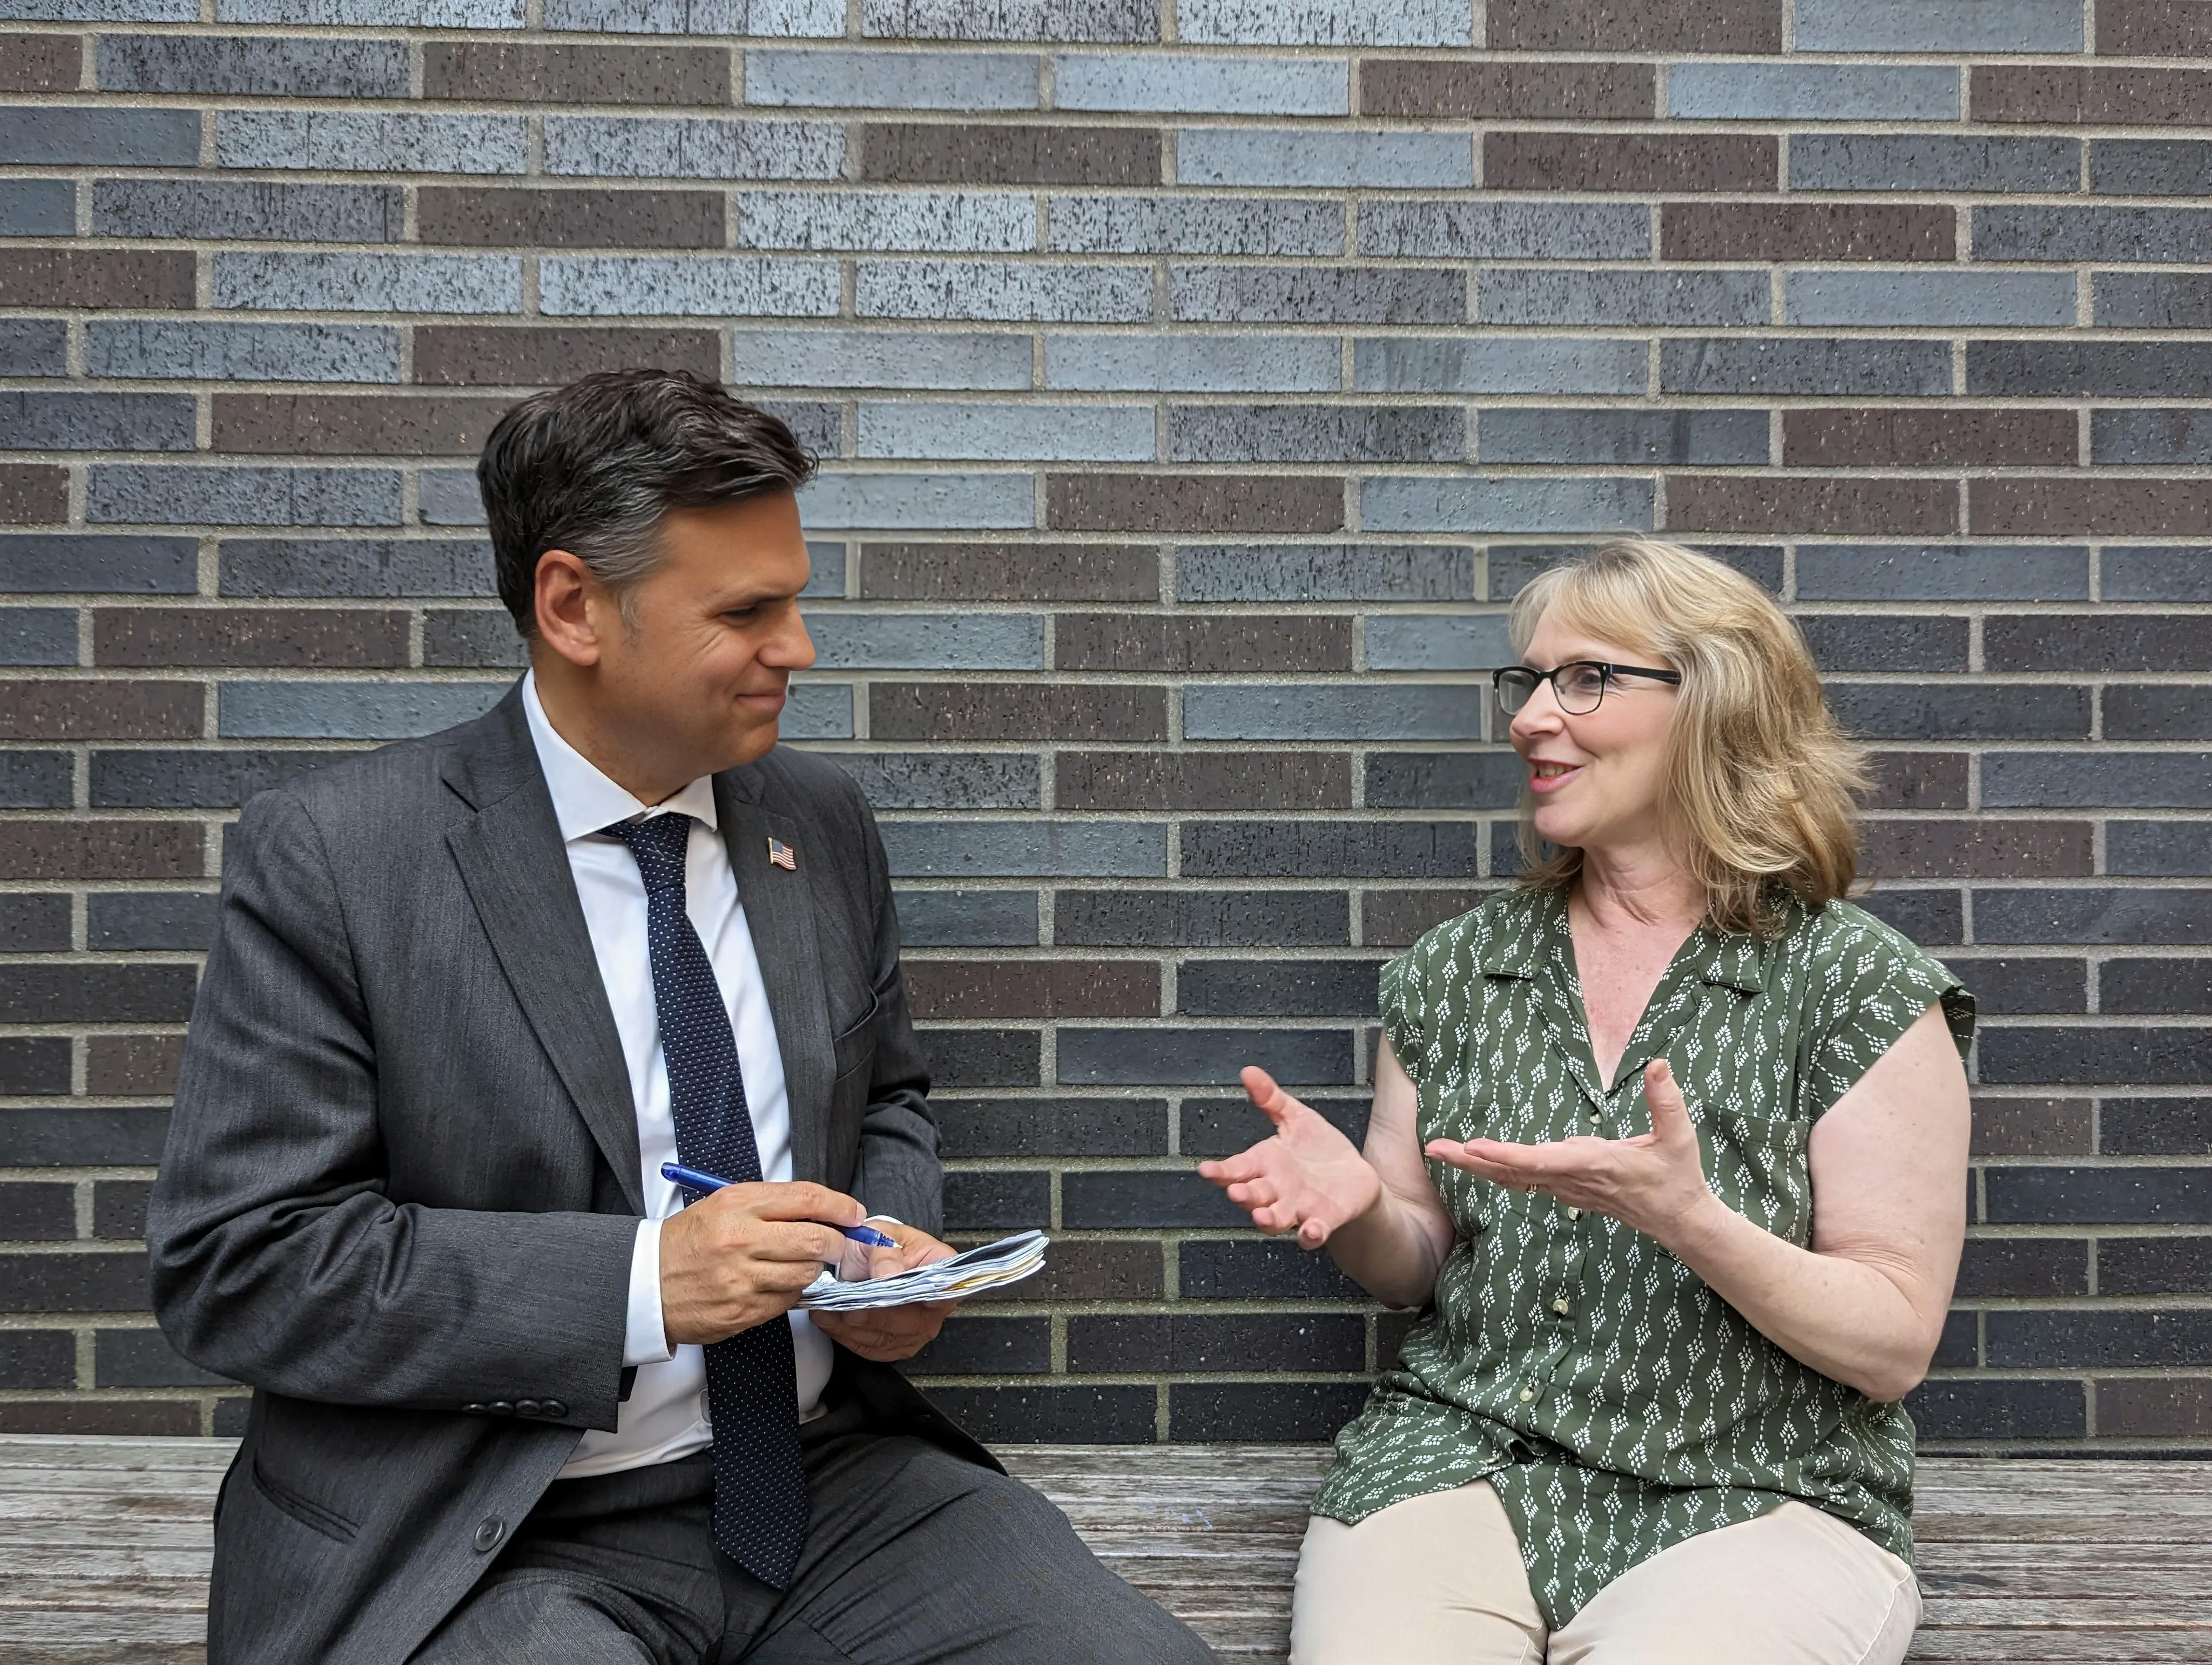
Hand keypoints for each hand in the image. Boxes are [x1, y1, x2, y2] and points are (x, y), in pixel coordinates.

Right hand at [660, 1181, 860, 1346]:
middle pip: (816, 1239)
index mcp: (738, 1204)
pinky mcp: (743, 1310)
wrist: (645, 1283)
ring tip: (800, 1264)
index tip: (854, 1213)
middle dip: (838, 1243)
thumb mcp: (722, 1205)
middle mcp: (741, 1239)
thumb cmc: (688, 1241)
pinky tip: (776, 1284)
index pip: (806, 1199)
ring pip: (807, 1273)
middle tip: (840, 1245)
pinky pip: (788, 1301)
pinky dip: (791, 1292)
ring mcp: (742, 1278)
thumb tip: (821, 1210)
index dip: (840, 1206)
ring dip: (813, 1269)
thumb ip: (770, 1204)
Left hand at [810, 1221, 957, 1362]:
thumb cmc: (879, 1244)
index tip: (921, 1301)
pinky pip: (871, 1349)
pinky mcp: (895, 1344)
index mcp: (941, 1269)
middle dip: (878, 1317)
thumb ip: (884, 1251)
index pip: (950, 1289)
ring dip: (855, 1329)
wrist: (864, 1259)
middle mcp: (936, 1304)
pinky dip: (847, 1337)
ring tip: (830, 1312)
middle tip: (851, 1309)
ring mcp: (917, 1329)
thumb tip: (888, 1273)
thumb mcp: (879, 1234)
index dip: (937, 1298)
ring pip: (889, 1339)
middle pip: (914, 1322)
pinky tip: (830, 1321)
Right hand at [1197, 1066, 1383, 1247]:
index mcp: (1265, 1164)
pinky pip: (1314, 1231)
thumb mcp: (1296, 1119)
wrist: (1354, 1178)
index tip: (1206, 1170)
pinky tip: (1311, 1231)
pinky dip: (1310, 1234)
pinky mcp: (1325, 1219)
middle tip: (1235, 1192)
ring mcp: (1299, 1208)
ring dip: (1268, 1220)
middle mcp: (1277, 1190)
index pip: (1237, 1169)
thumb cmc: (1319, 1149)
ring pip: (1277, 1219)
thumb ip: (1271, 1099)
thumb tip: (1248, 1071)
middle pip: (1254, 1196)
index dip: (1221, 1172)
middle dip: (1244, 1195)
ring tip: (1262, 1217)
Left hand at [1424, 1057, 1716, 1246]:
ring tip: (1438, 1151)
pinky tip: (1470, 1160)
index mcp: (1594, 1165)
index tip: (1474, 1149)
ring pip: (1512, 1177)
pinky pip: (1521, 1179)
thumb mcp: (1680, 1137)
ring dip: (1475, 1165)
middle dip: (1472, 1161)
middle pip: (1513, 1171)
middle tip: (1434, 1149)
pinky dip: (1494, 1169)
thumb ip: (1667, 1102)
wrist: (1678, 1219)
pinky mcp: (1565, 1188)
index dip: (1507, 1156)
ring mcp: (1565, 1187)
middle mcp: (1572, 1179)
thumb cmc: (1677, 1176)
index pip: (1543, 1162)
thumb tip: (1658, 1064)